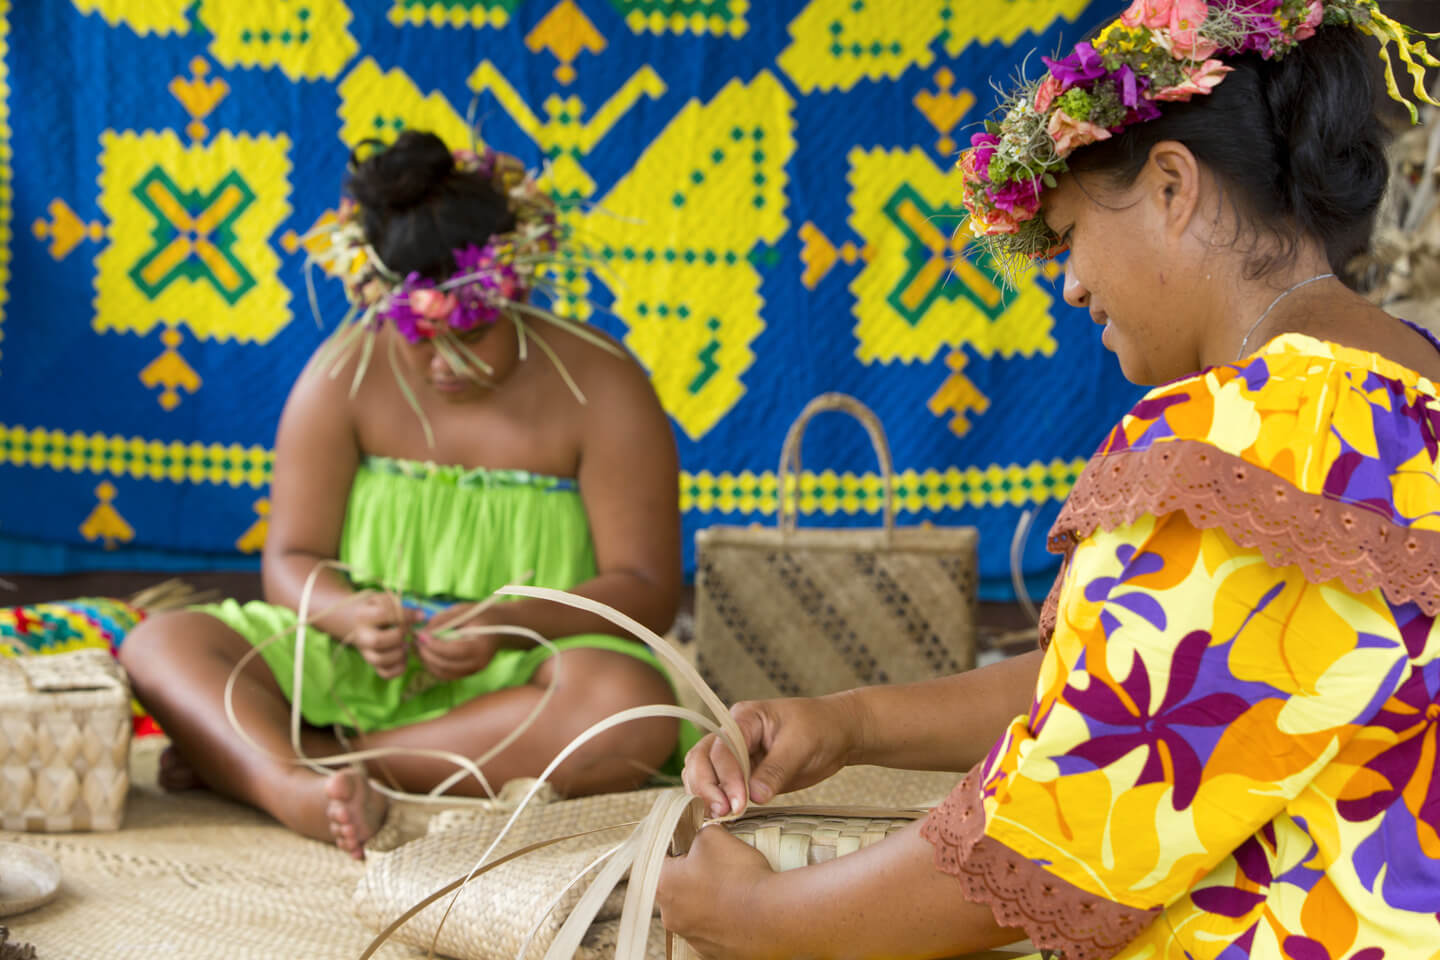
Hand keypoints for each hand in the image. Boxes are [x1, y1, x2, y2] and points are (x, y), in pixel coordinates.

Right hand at [341, 592, 422, 679]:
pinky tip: (404, 657)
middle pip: (378, 641)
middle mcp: (361, 636)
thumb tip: (421, 616)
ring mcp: (365, 653)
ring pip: (380, 660)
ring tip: (406, 645)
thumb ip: (398, 605)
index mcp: (363, 616)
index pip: (384, 614)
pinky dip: (399, 668)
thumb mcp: (382, 600)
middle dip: (398, 636)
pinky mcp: (372, 665)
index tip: (421, 616)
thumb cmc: (375, 609)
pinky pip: (385, 674)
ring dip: (399, 653)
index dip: (406, 615)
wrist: (357, 623)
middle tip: (407, 632)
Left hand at [414, 604, 502, 680]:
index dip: (434, 645)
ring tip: (419, 647)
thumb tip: (422, 632)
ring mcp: (473, 671)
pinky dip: (433, 666)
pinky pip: (446, 675)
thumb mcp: (463, 611)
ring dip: (427, 662)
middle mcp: (479, 663)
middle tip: (416, 641)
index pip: (453, 651)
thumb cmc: (481, 615)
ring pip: (443, 674)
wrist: (501, 626)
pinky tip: (427, 654)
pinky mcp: (467, 674)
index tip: (421, 635)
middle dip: (427, 654)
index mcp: (481, 646)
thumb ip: (443, 621)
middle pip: (446, 666)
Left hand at [657, 825, 776, 959]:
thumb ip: (697, 835)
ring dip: (706, 899)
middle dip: (691, 876)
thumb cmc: (739, 874)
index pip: (658, 860)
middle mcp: (670, 916)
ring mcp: (690, 937)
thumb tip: (697, 840)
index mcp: (663, 884)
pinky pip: (710, 930)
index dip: (676, 848)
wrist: (772, 915)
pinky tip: (738, 910)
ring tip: (732, 890)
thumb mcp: (714, 836)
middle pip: (674, 888)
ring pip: (692, 910)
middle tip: (716, 867)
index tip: (692, 845)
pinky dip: (720, 920)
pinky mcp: (709, 952)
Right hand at [682, 693, 864, 817]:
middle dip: (706, 786)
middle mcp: (731, 734)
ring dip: (704, 795)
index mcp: (744, 718)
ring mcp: (733, 754)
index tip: (739, 802)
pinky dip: (712, 799)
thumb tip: (755, 796)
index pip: (723, 747)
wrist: (835, 734)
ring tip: (720, 817)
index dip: (727, 776)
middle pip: (701, 758)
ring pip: (701, 772)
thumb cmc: (820, 729)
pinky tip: (721, 816)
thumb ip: (777, 769)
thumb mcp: (802, 745)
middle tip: (723, 813)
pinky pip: (716, 785)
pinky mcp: (739, 773)